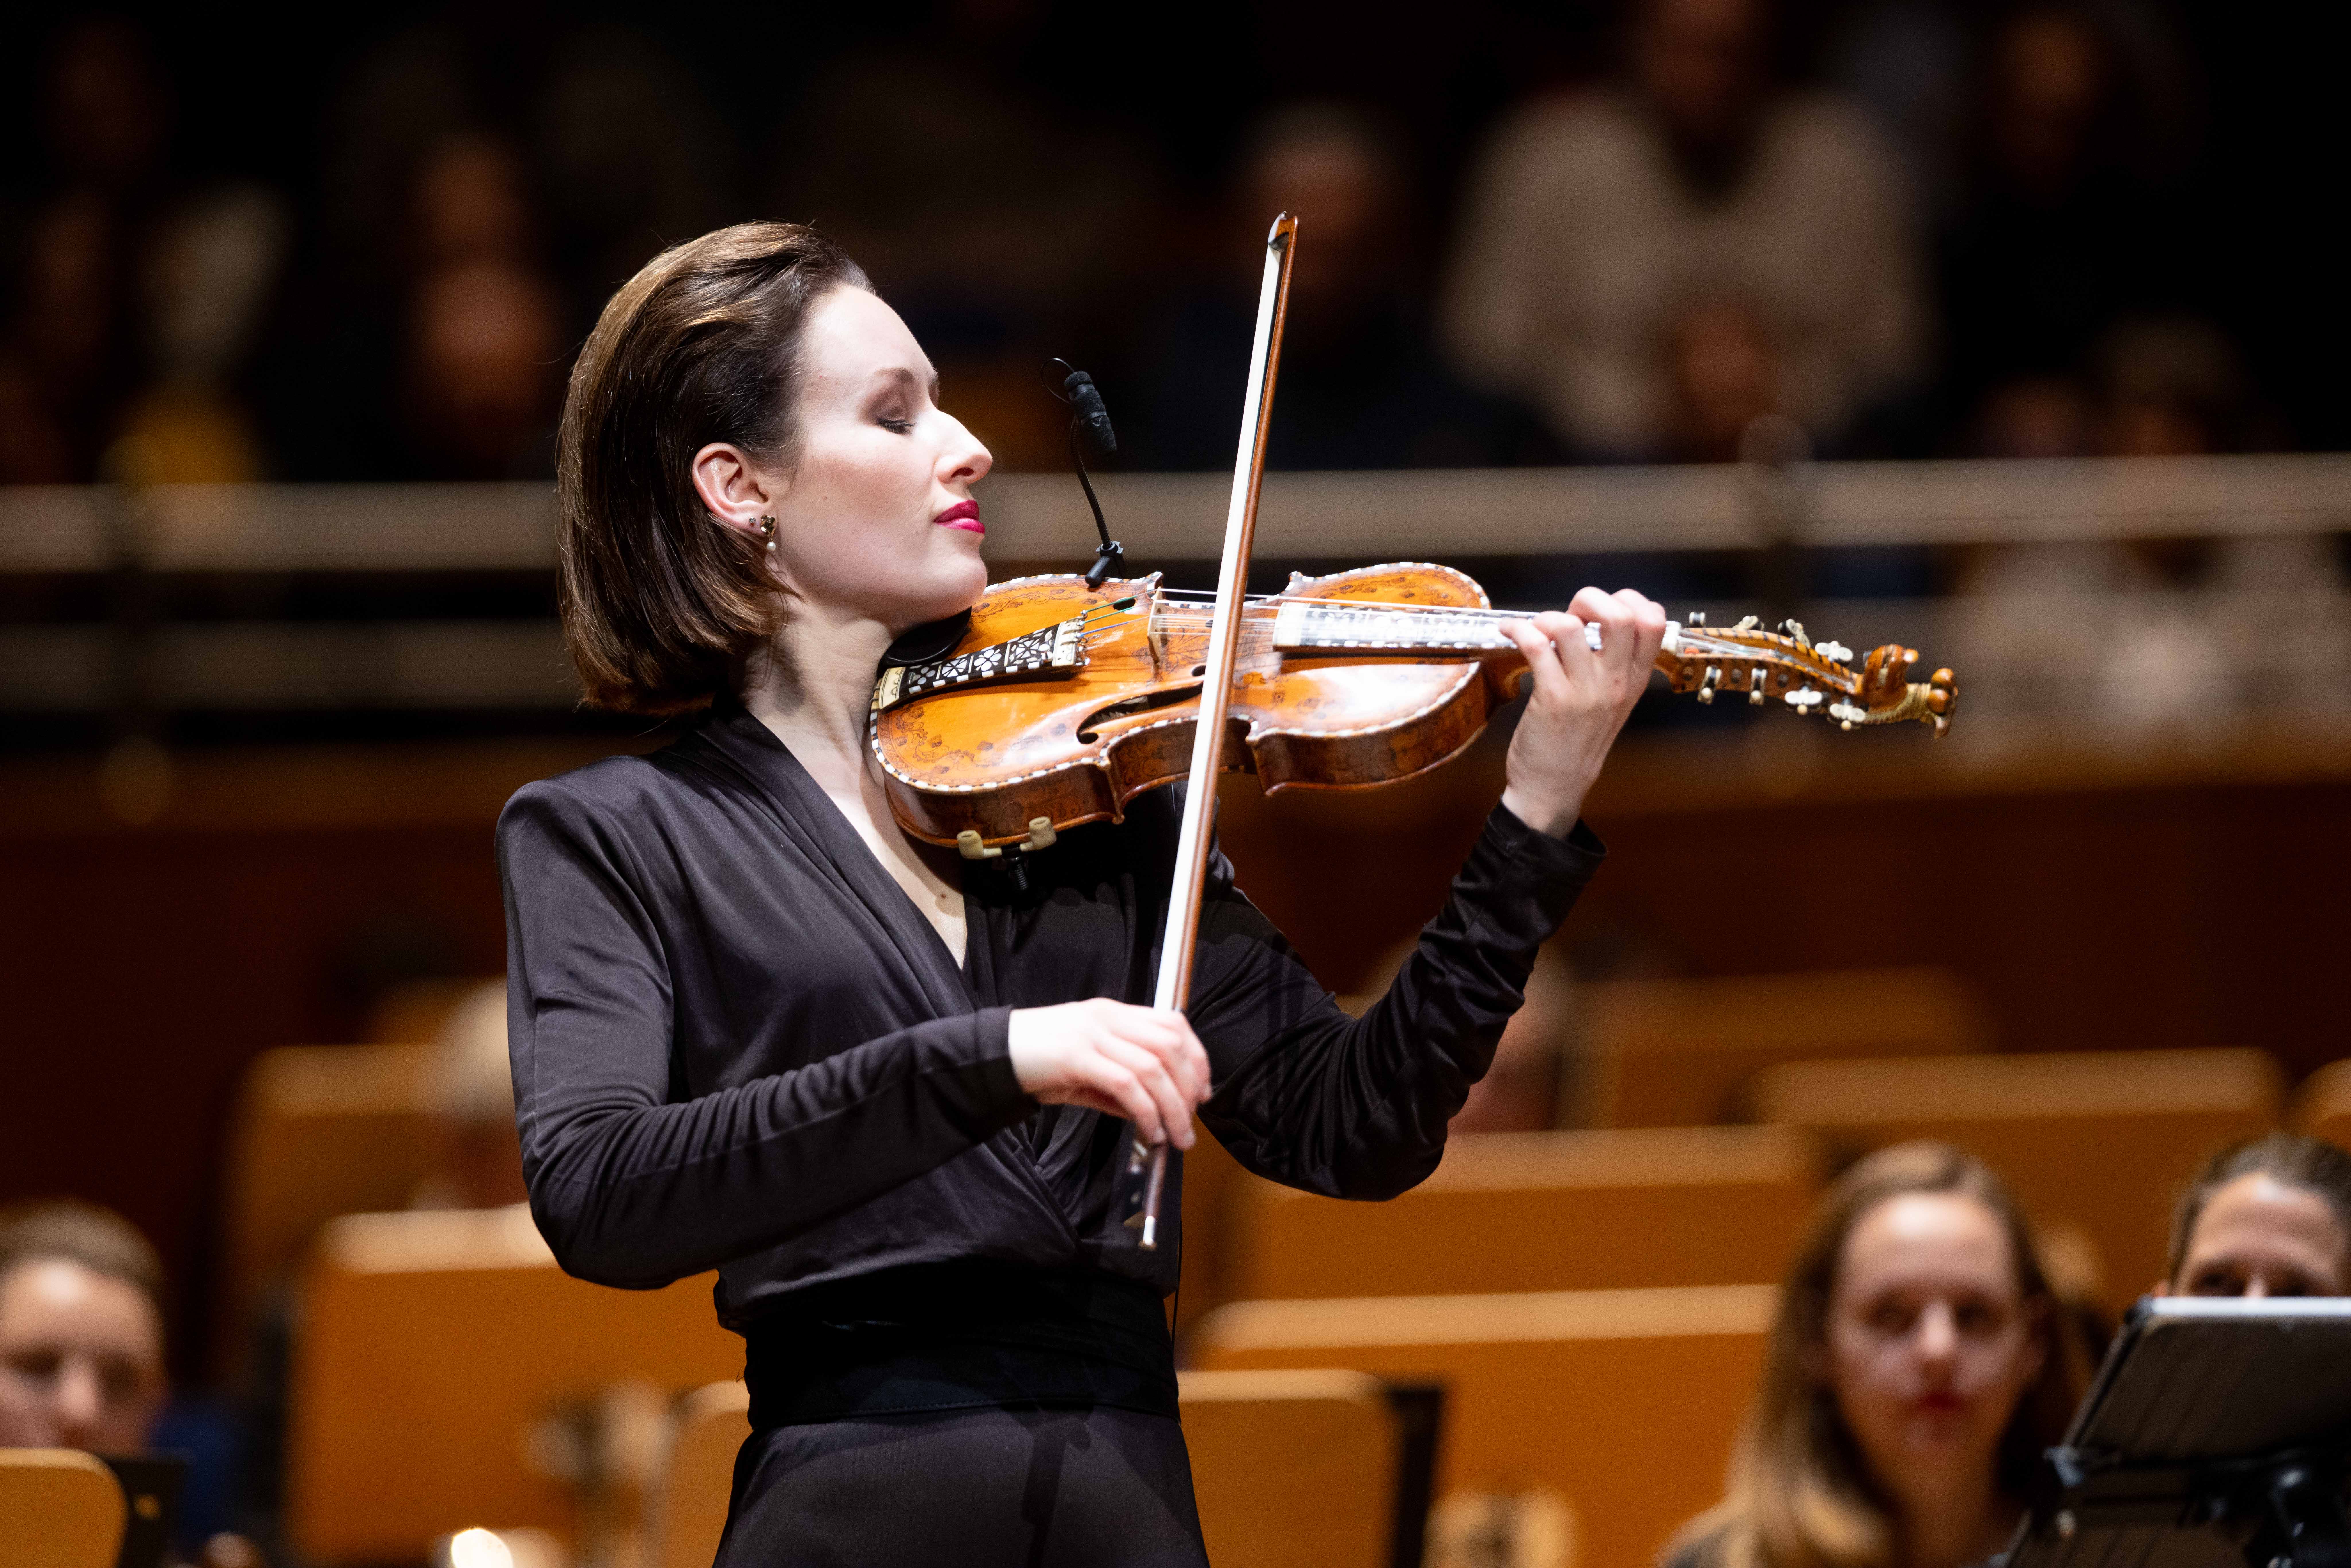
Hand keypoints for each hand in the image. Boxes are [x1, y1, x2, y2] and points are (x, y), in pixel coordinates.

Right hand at [1005, 998, 1209, 1148]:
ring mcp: (1092, 1034)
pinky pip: (1126, 1085)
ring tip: (1177, 1137)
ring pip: (1154, 1067)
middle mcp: (1107, 1018)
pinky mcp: (1076, 1056)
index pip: (1173, 1023)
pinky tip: (1149, 1132)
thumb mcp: (1088, 1068)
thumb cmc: (1040, 1062)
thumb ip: (1121, 1085)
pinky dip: (1146, 1112)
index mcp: (1113, 1013)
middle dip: (1190, 1088)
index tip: (1203, 1091)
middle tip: (1190, 1122)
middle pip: (1170, 1046)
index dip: (1197, 1057)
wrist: (993, 1055)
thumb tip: (1154, 1112)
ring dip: (1173, 1107)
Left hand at [1496, 587, 1667, 835]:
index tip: (1602, 609)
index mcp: (1633, 680)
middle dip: (1590, 599)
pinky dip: (1518, 630)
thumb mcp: (1611, 703)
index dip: (1629, 600)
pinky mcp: (1551, 698)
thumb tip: (1593, 622)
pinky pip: (1536, 645)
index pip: (1653, 623)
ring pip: (1572, 627)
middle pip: (1621, 615)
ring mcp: (1584, 690)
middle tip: (1571, 615)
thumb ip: (1612, 665)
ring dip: (1548, 617)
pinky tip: (1509, 632)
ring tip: (1538, 629)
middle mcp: (1615, 682)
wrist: (1556, 786)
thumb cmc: (1579, 740)